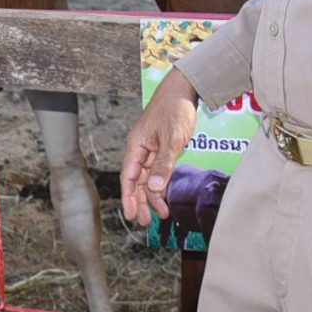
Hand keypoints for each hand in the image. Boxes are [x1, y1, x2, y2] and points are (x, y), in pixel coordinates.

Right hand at [119, 69, 198, 221]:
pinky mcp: (162, 149)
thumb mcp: (171, 138)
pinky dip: (160, 185)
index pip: (129, 177)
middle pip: (136, 181)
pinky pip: (158, 171)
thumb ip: (164, 164)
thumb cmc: (174, 110)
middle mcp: (140, 150)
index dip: (128, 197)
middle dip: (139, 201)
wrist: (183, 90)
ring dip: (152, 196)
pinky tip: (165, 197)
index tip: (131, 215)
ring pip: (148, 178)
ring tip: (160, 214)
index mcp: (136, 146)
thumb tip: (154, 189)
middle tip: (145, 221)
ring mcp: (151, 150)